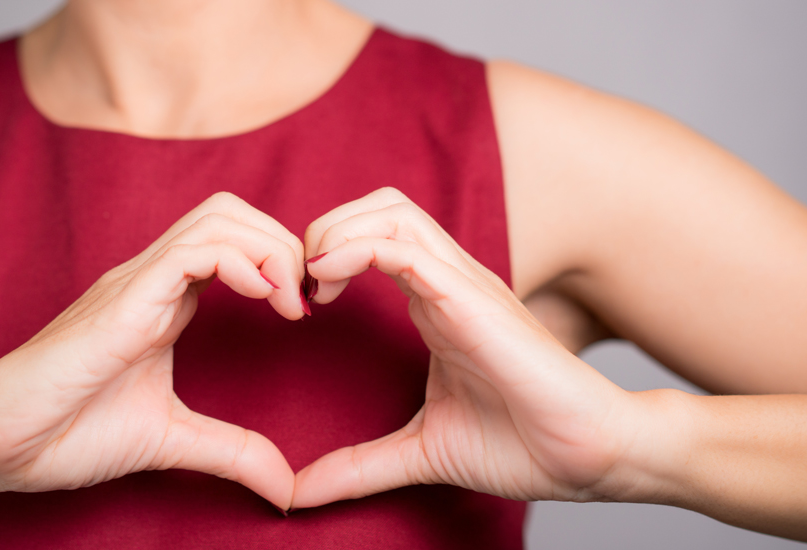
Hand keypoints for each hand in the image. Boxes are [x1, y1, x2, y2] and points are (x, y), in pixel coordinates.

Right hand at [0, 193, 304, 509]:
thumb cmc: (69, 432)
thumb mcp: (172, 438)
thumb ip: (232, 451)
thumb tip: (285, 486)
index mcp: (168, 299)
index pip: (234, 242)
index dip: (279, 262)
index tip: (304, 310)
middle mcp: (155, 278)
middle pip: (232, 214)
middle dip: (283, 243)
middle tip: (305, 299)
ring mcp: (139, 281)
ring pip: (219, 218)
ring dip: (271, 249)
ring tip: (289, 302)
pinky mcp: (126, 297)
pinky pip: (193, 251)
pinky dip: (243, 262)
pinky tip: (263, 298)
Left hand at [293, 188, 641, 507]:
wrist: (590, 457)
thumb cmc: (522, 444)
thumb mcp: (420, 450)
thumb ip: (359, 465)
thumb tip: (299, 493)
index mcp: (436, 303)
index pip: (375, 238)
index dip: (328, 254)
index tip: (302, 306)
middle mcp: (448, 282)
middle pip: (380, 207)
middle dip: (327, 227)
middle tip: (303, 285)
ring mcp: (463, 285)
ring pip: (391, 212)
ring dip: (337, 232)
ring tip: (313, 282)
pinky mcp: (473, 300)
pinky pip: (406, 249)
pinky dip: (356, 251)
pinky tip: (326, 282)